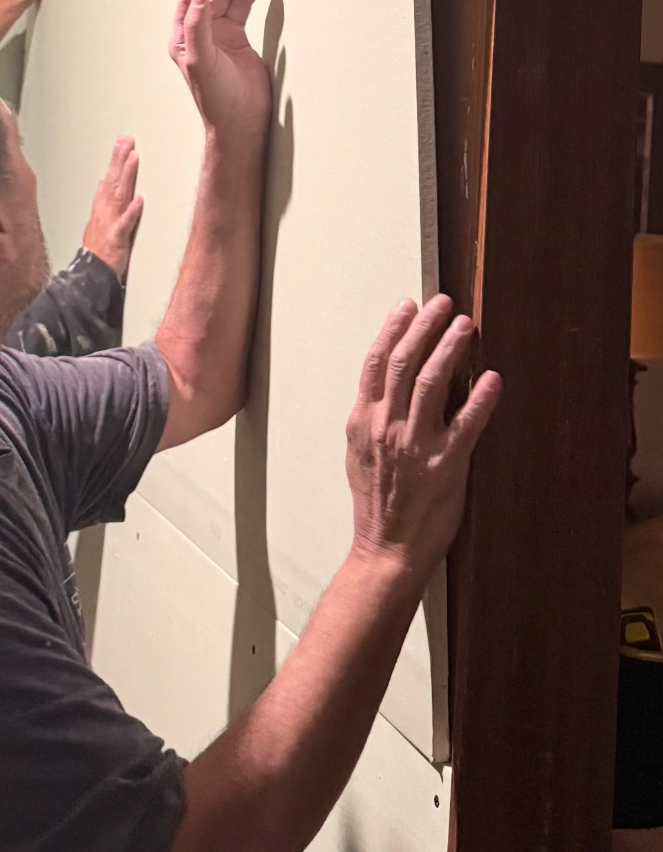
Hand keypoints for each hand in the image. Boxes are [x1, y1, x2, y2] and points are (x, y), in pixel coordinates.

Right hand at [82, 136, 143, 280]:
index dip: (115, 159)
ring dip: (126, 176)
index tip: (122, 142)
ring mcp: (110, 223)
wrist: (91, 274)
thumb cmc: (97, 250)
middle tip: (127, 139)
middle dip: (119, 158)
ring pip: (119, 195)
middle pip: (113, 180)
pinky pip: (125, 223)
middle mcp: (104, 211)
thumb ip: (100, 202)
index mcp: (101, 207)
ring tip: (133, 158)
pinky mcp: (117, 238)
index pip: (108, 178)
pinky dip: (131, 212)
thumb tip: (101, 183)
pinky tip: (139, 200)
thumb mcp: (95, 221)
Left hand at [169, 0, 271, 141]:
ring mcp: (219, 36)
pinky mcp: (238, 39)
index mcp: (183, 38)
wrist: (241, 121)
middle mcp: (199, 34)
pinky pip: (243, 10)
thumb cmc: (216, 98)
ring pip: (229, 0)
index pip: (190, 1)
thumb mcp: (202, 62)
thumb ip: (198, 29)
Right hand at [345, 296, 501, 588]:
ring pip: (431, 383)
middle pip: (403, 362)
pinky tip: (493, 378)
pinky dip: (481, 399)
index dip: (392, 328)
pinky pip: (466, 424)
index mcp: (363, 420)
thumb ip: (372, 416)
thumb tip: (387, 384)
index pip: (376, 362)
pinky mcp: (446, 464)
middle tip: (442, 303)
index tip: (407, 304)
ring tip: (464, 326)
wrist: (387, 548)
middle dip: (423, 327)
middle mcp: (386, 426)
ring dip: (449, 350)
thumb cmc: (375, 501)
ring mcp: (416, 444)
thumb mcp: (359, 451)